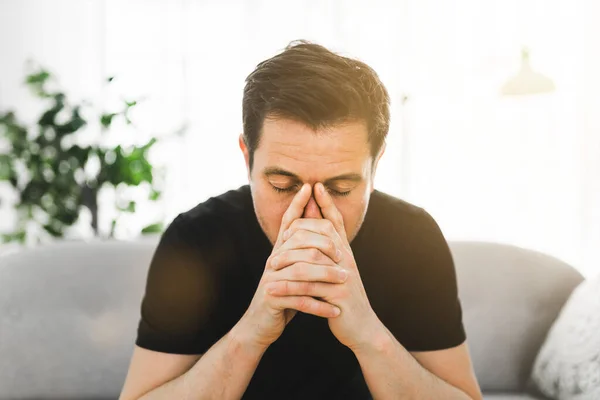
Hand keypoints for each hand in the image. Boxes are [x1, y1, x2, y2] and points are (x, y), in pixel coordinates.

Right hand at [237, 183, 344, 349]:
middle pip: (300, 245)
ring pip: (302, 272)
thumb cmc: (283, 295)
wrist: (260, 325)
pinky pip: (299, 299)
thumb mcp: (293, 270)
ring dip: (326, 277)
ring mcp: (271, 279)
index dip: (297, 204)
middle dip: (325, 247)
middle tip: (345, 256)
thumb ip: (303, 249)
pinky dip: (319, 305)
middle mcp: (273, 261)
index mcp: (280, 252)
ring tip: (345, 282)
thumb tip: (314, 222)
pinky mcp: (272, 298)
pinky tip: (335, 310)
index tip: (309, 186)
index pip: (288, 223)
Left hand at [267, 182, 382, 350]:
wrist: (361, 326)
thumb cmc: (343, 295)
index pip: (335, 222)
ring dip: (289, 260)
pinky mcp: (337, 296)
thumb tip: (317, 226)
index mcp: (345, 252)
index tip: (314, 185)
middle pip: (323, 234)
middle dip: (300, 229)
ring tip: (269, 265)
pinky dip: (288, 287)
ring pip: (313, 259)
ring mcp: (343, 277)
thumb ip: (328, 247)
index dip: (326, 203)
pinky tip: (272, 288)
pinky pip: (309, 287)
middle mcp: (346, 260)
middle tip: (280, 235)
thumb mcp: (337, 269)